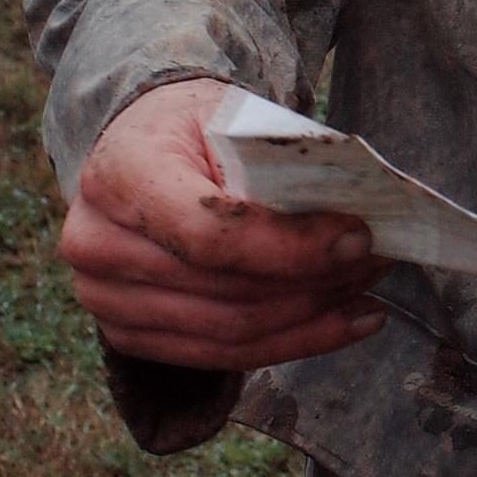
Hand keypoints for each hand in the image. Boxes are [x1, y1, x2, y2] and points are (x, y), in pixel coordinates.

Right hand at [59, 77, 385, 370]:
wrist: (143, 146)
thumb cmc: (197, 127)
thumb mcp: (237, 119)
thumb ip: (284, 167)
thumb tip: (356, 228)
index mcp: (119, 174)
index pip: (208, 233)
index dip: (290, 248)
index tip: (358, 239)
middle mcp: (95, 244)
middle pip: (225, 292)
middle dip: (315, 283)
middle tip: (381, 260)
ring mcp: (104, 300)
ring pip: (229, 334)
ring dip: (311, 318)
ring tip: (369, 292)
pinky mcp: (127, 336)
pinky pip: (220, 358)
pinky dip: (290, 344)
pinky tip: (343, 323)